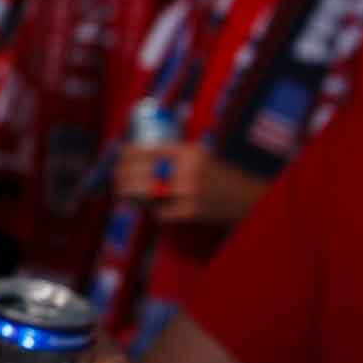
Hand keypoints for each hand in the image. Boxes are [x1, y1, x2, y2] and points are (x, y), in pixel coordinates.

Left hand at [114, 143, 266, 226]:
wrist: (247, 198)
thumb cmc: (218, 176)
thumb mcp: (199, 155)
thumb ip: (172, 155)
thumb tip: (133, 156)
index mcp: (188, 152)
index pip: (148, 150)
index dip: (127, 155)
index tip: (119, 157)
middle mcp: (188, 169)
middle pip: (142, 171)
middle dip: (123, 175)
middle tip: (116, 177)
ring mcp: (189, 191)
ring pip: (147, 192)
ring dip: (130, 192)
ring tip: (122, 191)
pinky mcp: (190, 212)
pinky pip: (160, 211)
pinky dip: (153, 209)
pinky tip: (150, 206)